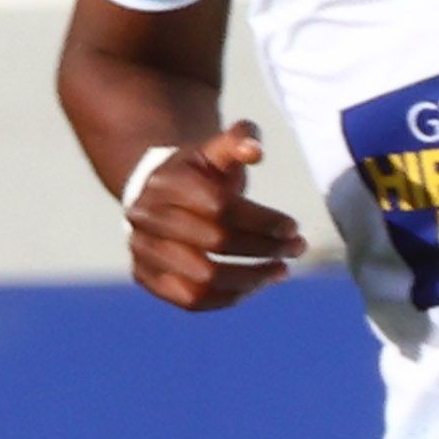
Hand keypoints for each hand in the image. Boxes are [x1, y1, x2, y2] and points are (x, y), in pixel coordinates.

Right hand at [127, 127, 305, 312]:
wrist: (154, 195)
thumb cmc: (197, 173)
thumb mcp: (215, 150)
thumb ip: (239, 139)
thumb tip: (255, 151)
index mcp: (167, 182)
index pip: (220, 207)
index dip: (261, 220)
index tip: (293, 227)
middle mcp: (147, 217)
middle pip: (214, 242)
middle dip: (263, 248)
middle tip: (297, 249)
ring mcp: (142, 250)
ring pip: (202, 277)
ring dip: (250, 279)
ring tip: (280, 271)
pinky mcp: (144, 277)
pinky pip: (189, 299)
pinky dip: (227, 298)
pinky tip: (254, 287)